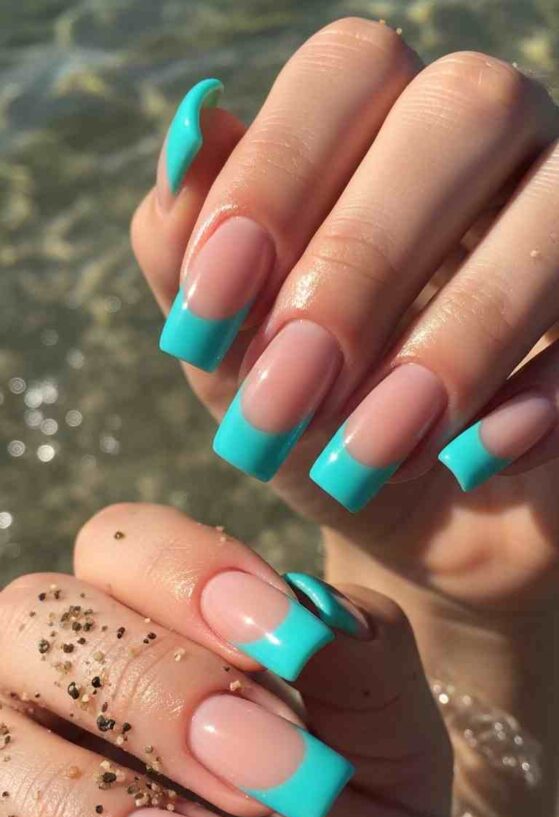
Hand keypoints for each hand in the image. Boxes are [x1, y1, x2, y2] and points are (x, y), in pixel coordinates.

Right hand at [0, 503, 449, 816]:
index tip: (285, 645)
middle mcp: (58, 701)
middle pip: (32, 618)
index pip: (119, 543)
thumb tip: (316, 604)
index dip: (188, 573)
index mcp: (152, 638)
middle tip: (263, 783)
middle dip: (152, 690)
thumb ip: (369, 670)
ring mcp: (8, 798)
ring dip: (100, 816)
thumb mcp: (393, 774)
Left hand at [132, 18, 558, 612]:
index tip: (212, 305)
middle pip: (460, 112)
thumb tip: (189, 131)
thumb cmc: (309, 414)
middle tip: (291, 392)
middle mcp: (488, 143)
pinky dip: (535, 394)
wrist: (402, 518)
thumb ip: (190, 251)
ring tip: (368, 455)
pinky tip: (470, 460)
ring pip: (554, 206)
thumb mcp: (228, 351)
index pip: (348, 70)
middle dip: (360, 263)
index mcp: (380, 122)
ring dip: (453, 338)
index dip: (277, 172)